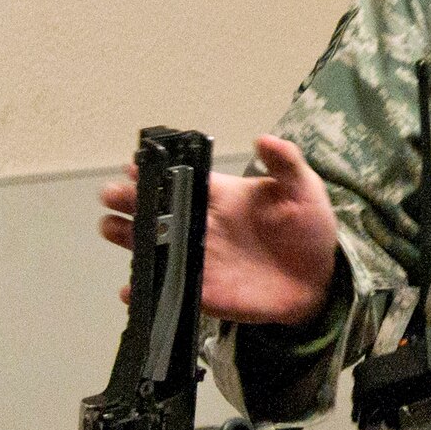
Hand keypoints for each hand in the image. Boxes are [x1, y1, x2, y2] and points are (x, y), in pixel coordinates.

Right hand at [98, 135, 338, 324]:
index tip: (133, 167)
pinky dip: (145, 291)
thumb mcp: (303, 189)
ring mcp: (198, 258)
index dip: (155, 173)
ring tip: (110, 228)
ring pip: (152, 245)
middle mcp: (201, 224)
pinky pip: (166, 289)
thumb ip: (285, 163)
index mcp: (219, 195)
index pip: (179, 180)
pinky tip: (130, 289)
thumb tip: (264, 138)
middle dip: (129, 201)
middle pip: (155, 210)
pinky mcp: (202, 291)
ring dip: (127, 237)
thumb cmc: (309, 227)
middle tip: (112, 197)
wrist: (320, 279)